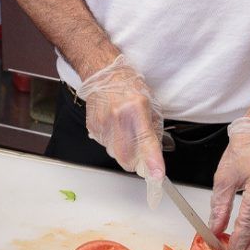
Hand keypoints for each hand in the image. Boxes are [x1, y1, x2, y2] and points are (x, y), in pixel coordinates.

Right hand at [77, 55, 165, 208]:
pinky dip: (112, 142)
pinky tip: (114, 126)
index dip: (152, 162)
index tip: (156, 176)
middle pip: (127, 158)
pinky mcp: (93, 128)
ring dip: (122, 149)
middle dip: (135, 161)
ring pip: (115, 154)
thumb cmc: (129, 86)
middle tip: (139, 149)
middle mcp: (118, 117)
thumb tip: (154, 157)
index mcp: (136, 108)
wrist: (104, 73)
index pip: (146, 142)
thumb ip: (152, 133)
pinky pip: (105, 146)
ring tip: (124, 128)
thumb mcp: (150, 105)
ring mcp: (103, 124)